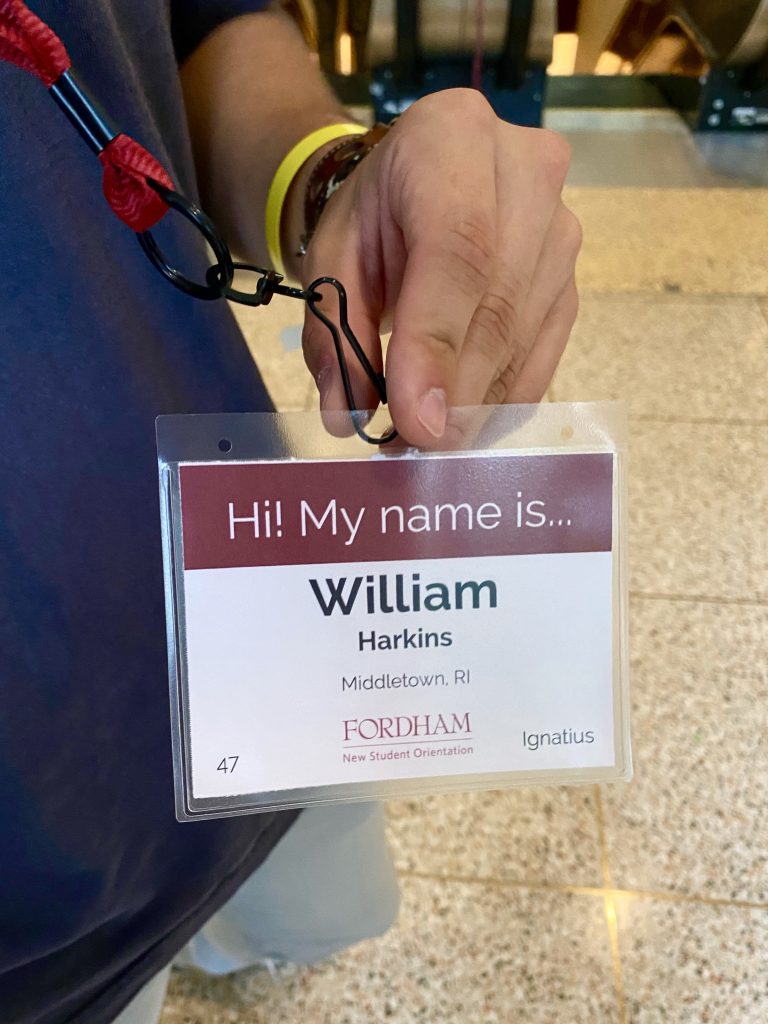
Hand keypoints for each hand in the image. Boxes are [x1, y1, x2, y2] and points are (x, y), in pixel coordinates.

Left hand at [298, 89, 580, 446]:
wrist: (420, 185)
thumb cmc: (372, 219)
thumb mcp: (333, 260)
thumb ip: (337, 333)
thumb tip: (348, 418)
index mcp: (451, 137)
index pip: (457, 249)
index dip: (437, 343)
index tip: (416, 420)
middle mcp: (525, 170)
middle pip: (499, 299)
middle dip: (456, 389)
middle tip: (414, 447)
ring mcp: (561, 225)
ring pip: (524, 333)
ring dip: (477, 403)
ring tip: (426, 441)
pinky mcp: (570, 276)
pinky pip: (543, 351)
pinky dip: (502, 398)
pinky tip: (466, 423)